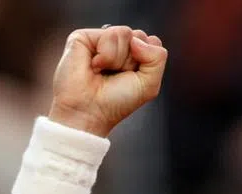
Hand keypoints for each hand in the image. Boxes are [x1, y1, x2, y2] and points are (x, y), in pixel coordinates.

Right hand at [48, 26, 167, 137]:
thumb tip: (135, 39)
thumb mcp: (150, 84)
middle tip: (117, 75)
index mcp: (134, 54)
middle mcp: (118, 44)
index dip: (148, 62)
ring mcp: (100, 39)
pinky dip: (106, 55)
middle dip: (133, 60)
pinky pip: (110, 34)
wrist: (90, 111)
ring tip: (104, 71)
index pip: (153, 43)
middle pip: (140, 36)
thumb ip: (157, 58)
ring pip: (126, 33)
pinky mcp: (84, 37)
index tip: (133, 78)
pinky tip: (94, 66)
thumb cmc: (118, 101)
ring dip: (118, 59)